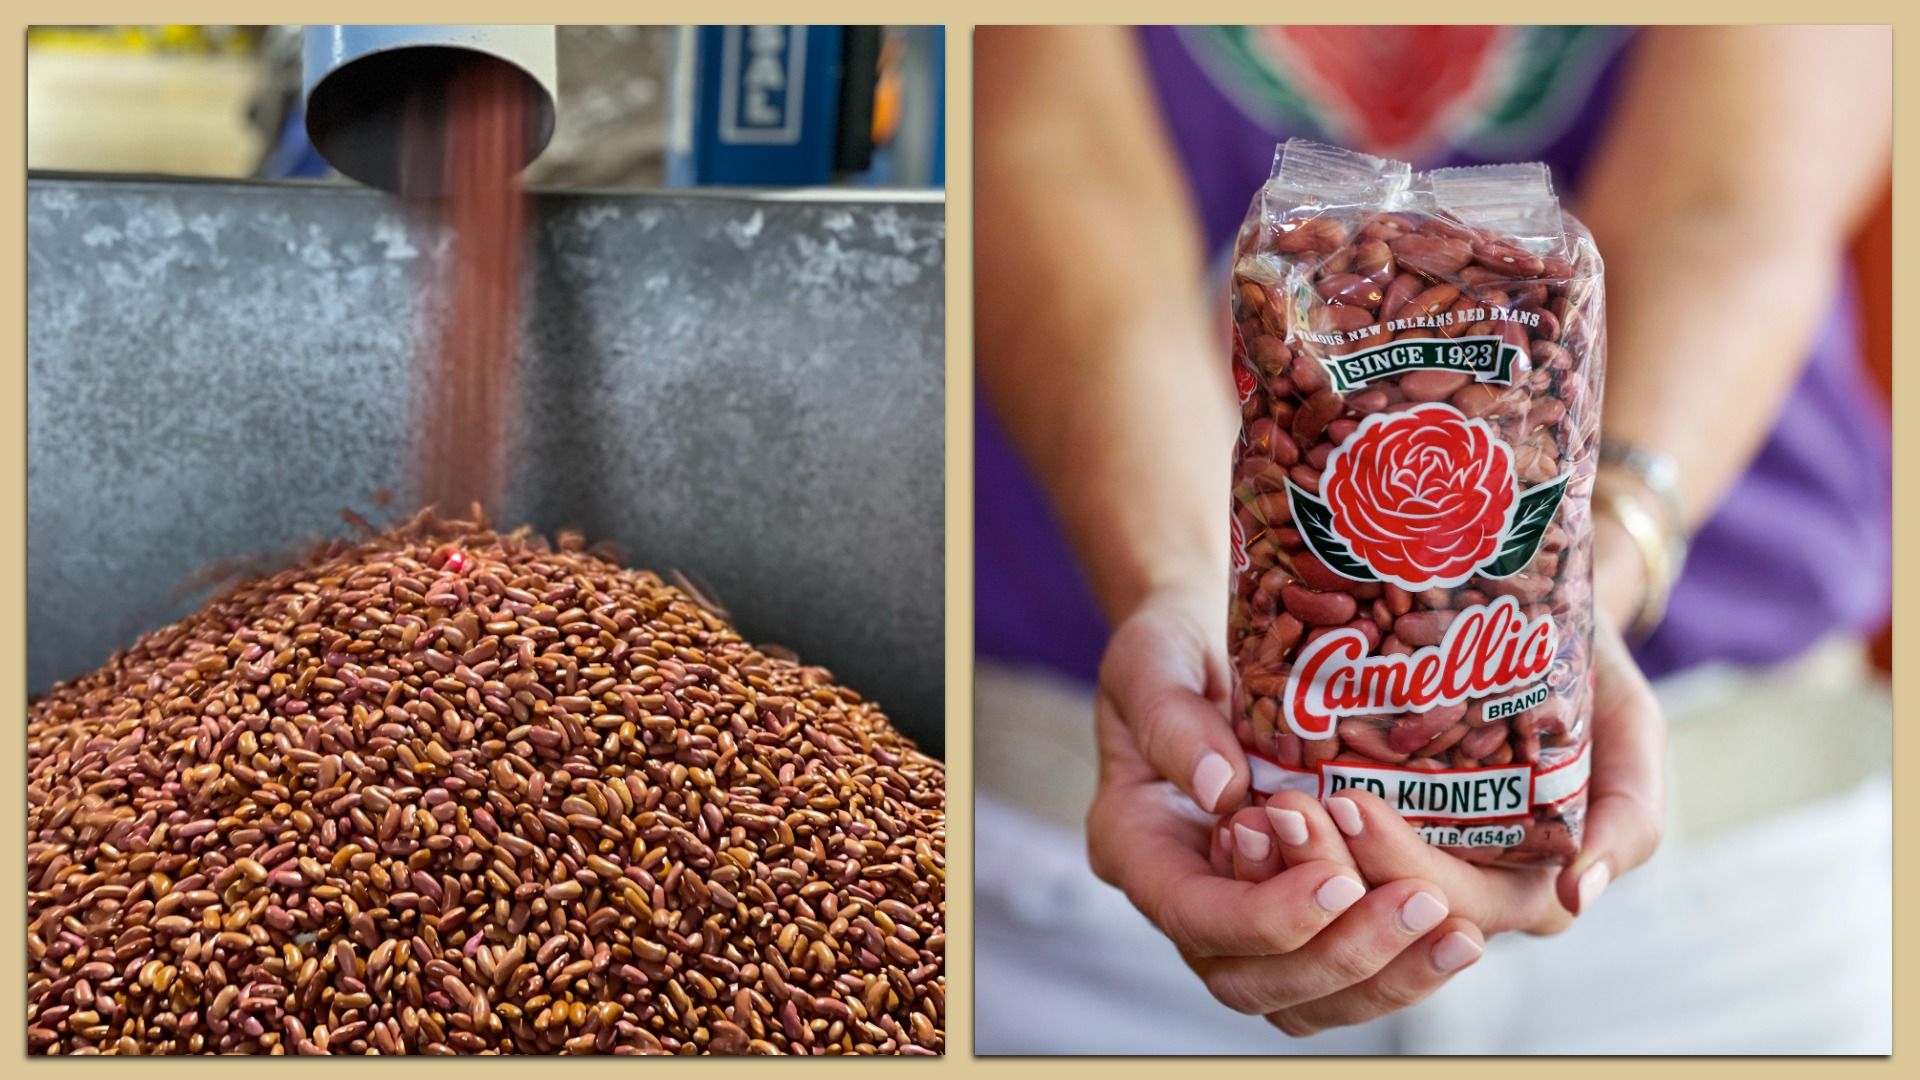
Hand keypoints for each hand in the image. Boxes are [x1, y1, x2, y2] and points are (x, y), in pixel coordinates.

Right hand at [1085, 584, 1487, 1033]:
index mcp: (1137, 845)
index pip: (1192, 917)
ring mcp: (1243, 921)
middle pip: (1253, 984)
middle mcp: (1188, 900)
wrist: (1208, 654)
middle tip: (1420, 903)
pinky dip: (1401, 968)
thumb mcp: (1151, 659)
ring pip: (1305, 1002)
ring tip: (1457, 930)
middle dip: (1342, 956)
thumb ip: (1170, 717)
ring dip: (1386, 976)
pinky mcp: (1300, 918)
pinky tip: (1459, 929)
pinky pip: (1344, 981)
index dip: (1266, 917)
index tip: (1335, 882)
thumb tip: (1221, 787)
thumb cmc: (1174, 652)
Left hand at [1266, 614, 1666, 937]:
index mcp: (1527, 877)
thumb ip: (1629, 805)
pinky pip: (1315, 865)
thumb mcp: (1629, 721)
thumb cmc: (1588, 661)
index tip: (1350, 809)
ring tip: (1254, 815)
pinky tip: (1236, 818)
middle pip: (1385, 906)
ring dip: (1295, 868)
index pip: (1458, 906)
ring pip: (1345, 901)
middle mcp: (1461, 880)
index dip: (1401, 869)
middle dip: (1333, 866)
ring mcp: (1408, 854)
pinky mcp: (1359, 825)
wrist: (1526, 592)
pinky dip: (1278, 853)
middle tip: (1286, 805)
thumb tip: (1577, 891)